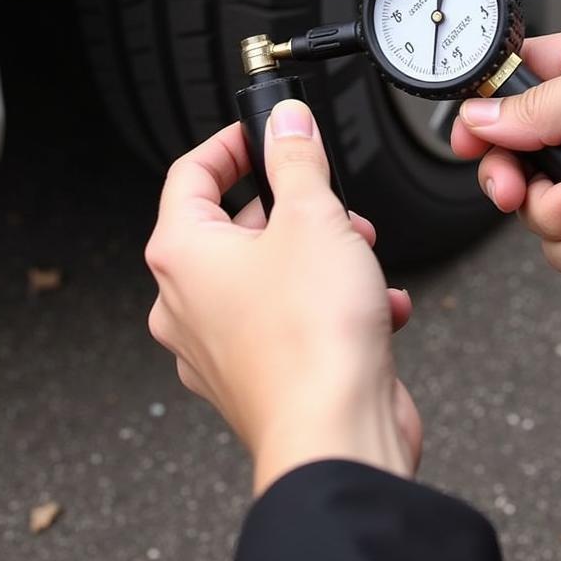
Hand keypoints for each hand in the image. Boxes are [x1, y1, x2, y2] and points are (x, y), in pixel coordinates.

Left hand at [146, 100, 421, 493]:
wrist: (337, 437)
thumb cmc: (311, 338)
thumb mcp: (312, 216)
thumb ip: (296, 158)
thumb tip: (285, 123)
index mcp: (182, 255)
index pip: (191, 174)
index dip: (230, 143)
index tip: (262, 130)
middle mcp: (188, 303)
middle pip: (235, 226)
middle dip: (295, 207)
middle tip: (332, 201)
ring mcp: (220, 345)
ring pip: (269, 273)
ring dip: (321, 255)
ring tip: (362, 255)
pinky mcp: (260, 376)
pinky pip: (292, 320)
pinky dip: (332, 304)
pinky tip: (378, 305)